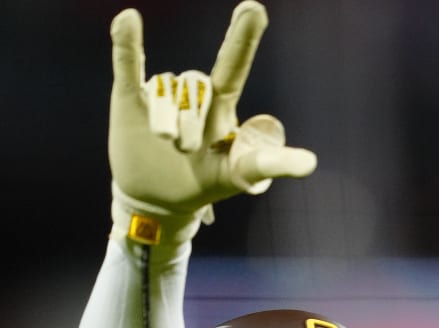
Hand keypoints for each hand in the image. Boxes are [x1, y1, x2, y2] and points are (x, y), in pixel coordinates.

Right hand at [107, 2, 316, 222]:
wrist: (158, 198)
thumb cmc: (204, 183)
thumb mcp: (238, 175)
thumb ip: (270, 165)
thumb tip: (312, 163)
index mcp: (221, 104)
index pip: (233, 65)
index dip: (242, 38)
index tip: (254, 9)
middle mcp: (192, 92)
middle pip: (193, 91)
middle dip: (189, 128)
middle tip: (187, 153)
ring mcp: (162, 93)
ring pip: (164, 93)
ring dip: (164, 124)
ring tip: (165, 146)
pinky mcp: (131, 98)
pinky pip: (128, 65)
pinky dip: (126, 44)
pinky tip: (127, 20)